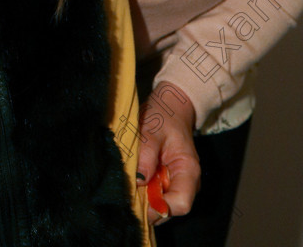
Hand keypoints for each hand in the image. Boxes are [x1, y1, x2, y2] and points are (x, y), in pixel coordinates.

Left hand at [136, 81, 200, 225]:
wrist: (170, 106)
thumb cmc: (164, 115)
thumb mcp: (152, 129)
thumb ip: (147, 154)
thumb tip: (139, 180)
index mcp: (189, 171)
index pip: (181, 204)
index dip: (159, 208)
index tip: (137, 199)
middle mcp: (187, 183)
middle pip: (169, 210)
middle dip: (148, 206)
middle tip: (127, 193)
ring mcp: (177, 184)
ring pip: (161, 205)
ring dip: (144, 199)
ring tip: (129, 184)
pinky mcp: (167, 181)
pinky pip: (155, 196)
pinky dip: (143, 192)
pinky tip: (133, 181)